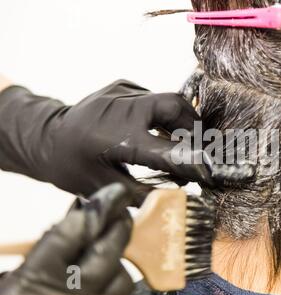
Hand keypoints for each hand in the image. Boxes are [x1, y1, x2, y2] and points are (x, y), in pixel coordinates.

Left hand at [0, 80, 253, 201]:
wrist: (45, 136)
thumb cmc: (71, 166)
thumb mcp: (103, 187)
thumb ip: (142, 192)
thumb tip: (175, 195)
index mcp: (117, 137)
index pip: (167, 149)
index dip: (192, 161)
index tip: (208, 171)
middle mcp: (122, 108)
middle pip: (175, 106)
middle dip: (193, 128)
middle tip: (196, 147)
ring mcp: (122, 92)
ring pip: (167, 99)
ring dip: (179, 120)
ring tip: (181, 140)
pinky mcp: (121, 86)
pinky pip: (152, 97)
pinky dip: (161, 114)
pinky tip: (155, 128)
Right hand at [0, 183, 133, 294]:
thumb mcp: (11, 281)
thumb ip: (41, 251)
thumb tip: (72, 222)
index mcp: (36, 278)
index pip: (73, 232)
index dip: (96, 208)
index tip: (110, 194)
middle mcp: (68, 294)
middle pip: (106, 251)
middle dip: (119, 225)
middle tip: (121, 210)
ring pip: (122, 276)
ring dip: (120, 257)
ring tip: (112, 245)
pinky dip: (117, 281)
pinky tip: (108, 273)